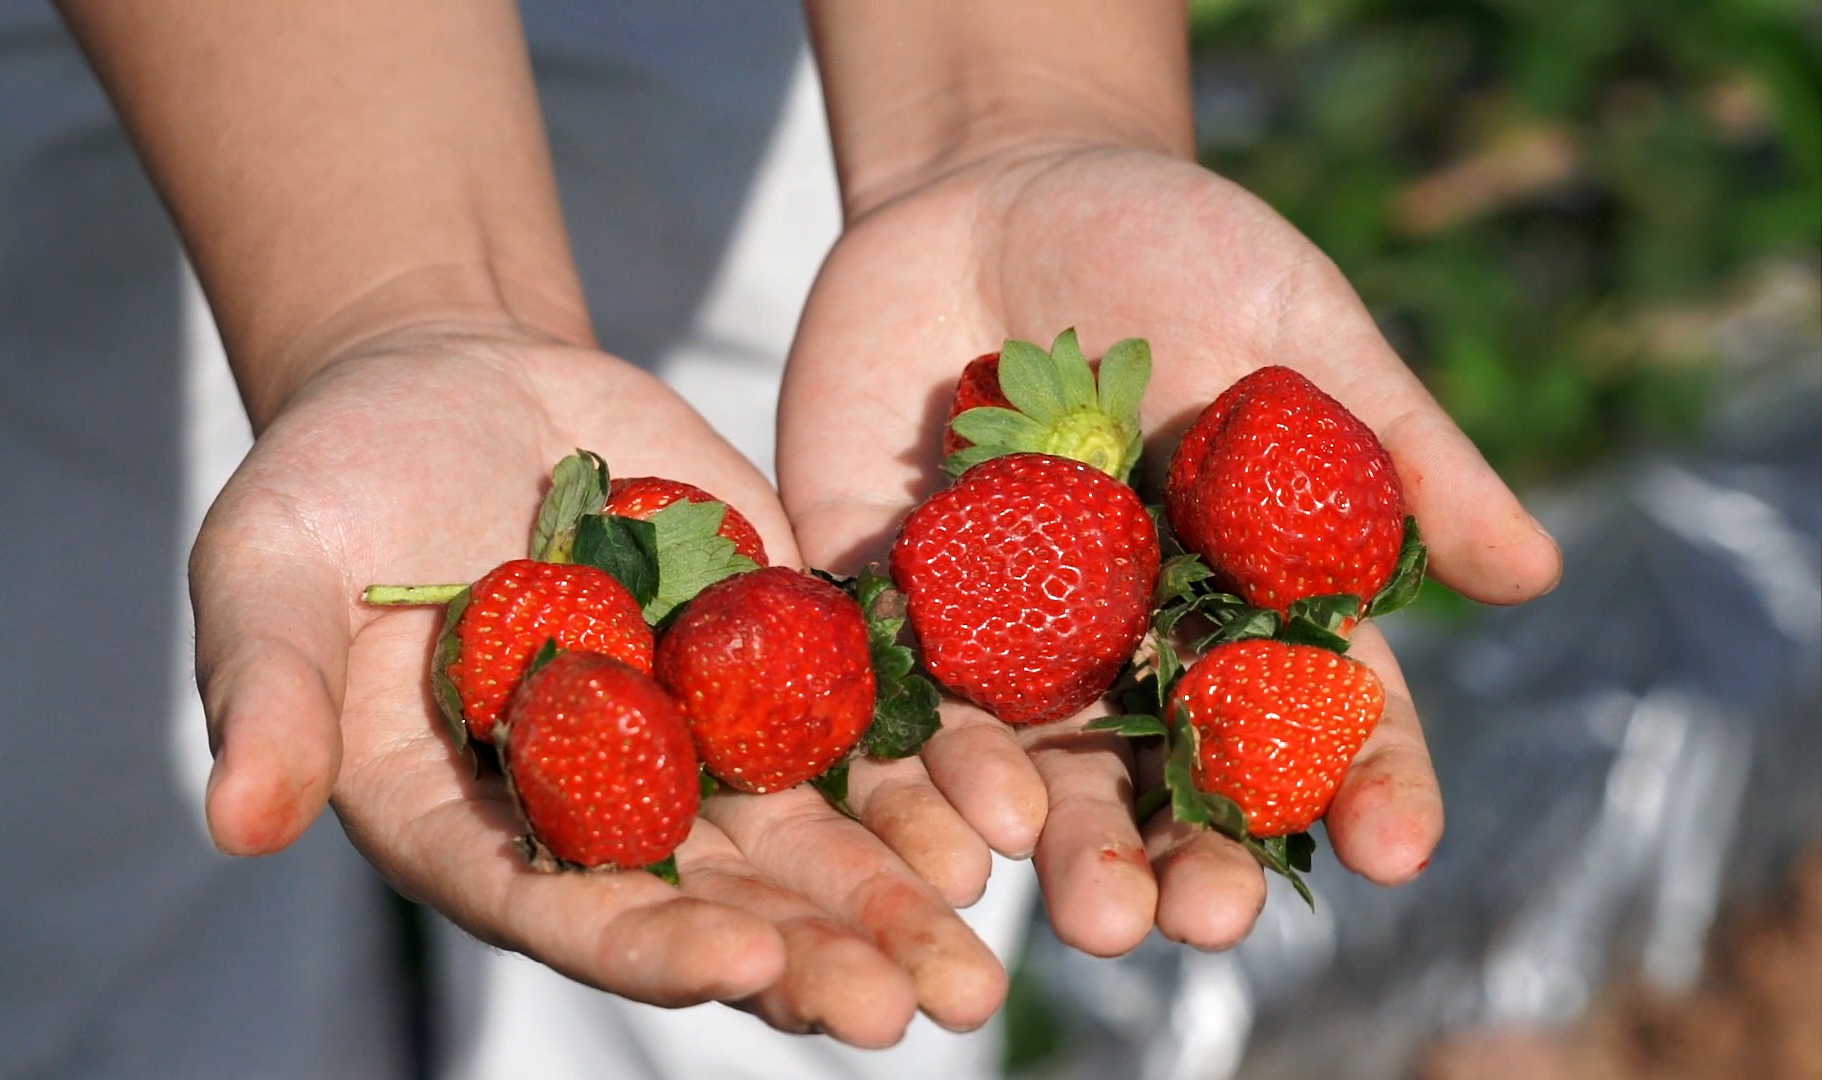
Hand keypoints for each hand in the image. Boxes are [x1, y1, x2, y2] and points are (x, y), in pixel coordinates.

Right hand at [190, 322, 1004, 1044]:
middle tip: (921, 1008)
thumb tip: (236, 824)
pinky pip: (862, 722)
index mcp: (481, 825)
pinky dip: (930, 766)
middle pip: (721, 903)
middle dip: (818, 954)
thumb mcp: (270, 572)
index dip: (655, 948)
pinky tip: (1007, 806)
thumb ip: (274, 695)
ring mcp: (702, 734)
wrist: (453, 380)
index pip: (573, 912)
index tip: (743, 967)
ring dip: (898, 893)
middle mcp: (606, 807)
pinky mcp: (775, 651)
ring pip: (813, 837)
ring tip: (985, 945)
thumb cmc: (335, 483)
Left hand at [778, 146, 1561, 952]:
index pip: (1317, 716)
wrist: (991, 191)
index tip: (1393, 849)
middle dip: (1190, 856)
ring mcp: (1004, 633)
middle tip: (1204, 921)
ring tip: (1089, 912)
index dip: (1363, 784)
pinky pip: (898, 697)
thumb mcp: (1297, 326)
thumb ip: (1393, 447)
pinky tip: (952, 814)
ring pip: (1038, 767)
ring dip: (1063, 846)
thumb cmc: (1174, 249)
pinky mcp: (886, 598)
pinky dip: (923, 760)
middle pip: (1168, 777)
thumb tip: (1533, 575)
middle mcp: (1128, 643)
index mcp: (1241, 597)